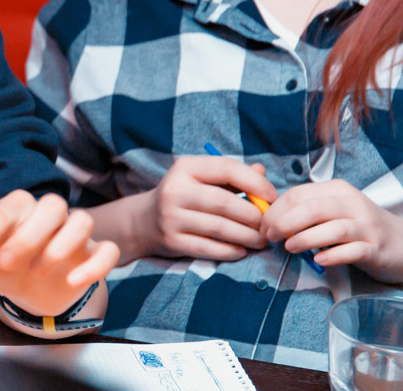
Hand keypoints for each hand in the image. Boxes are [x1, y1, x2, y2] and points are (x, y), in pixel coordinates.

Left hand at [0, 191, 118, 316]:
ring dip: (61, 245)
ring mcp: (74, 233)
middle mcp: (49, 214)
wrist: (28, 290)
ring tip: (36, 270)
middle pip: (53, 205)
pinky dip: (95, 265)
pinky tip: (73, 281)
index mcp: (19, 207)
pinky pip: (108, 251)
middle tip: (5, 262)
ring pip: (82, 221)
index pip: (10, 205)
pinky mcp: (93, 254)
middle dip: (28, 235)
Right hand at [138, 155, 275, 260]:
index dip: (256, 183)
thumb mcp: (202, 178)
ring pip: (220, 228)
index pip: (227, 168)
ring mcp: (170, 217)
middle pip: (225, 202)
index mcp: (185, 167)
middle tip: (269, 225)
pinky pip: (210, 248)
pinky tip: (242, 250)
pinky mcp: (172, 241)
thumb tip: (262, 172)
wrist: (145, 221)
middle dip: (254, 216)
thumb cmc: (185, 196)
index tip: (273, 198)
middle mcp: (174, 190)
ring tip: (261, 240)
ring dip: (247, 236)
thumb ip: (231, 175)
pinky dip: (231, 251)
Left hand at [262, 179, 402, 282]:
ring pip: (333, 229)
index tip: (263, 226)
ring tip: (289, 247)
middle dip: (284, 223)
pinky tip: (318, 261)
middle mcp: (353, 204)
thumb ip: (304, 209)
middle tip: (270, 237)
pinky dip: (332, 256)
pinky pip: (352, 251)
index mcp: (336, 190)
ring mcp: (366, 227)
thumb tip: (268, 216)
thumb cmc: (356, 226)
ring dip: (305, 239)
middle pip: (313, 209)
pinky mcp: (376, 249)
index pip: (298, 194)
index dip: (275, 210)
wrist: (400, 242)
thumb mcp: (331, 209)